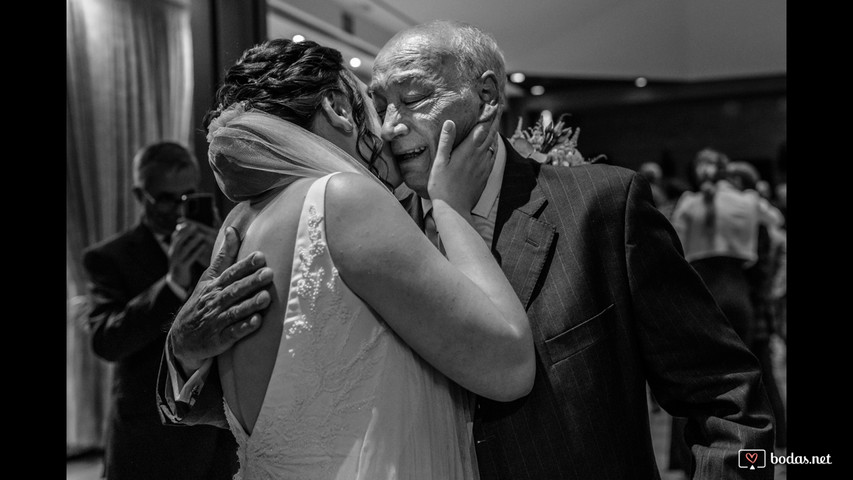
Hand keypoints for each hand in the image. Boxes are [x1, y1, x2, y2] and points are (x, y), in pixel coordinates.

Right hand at [167, 221, 215, 288]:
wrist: (177, 280)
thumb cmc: (182, 263)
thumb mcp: (181, 252)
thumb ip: (183, 241)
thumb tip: (185, 227)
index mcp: (173, 249)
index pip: (175, 235)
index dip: (182, 229)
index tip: (190, 223)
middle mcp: (173, 254)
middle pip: (178, 240)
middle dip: (186, 232)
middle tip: (195, 226)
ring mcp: (176, 261)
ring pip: (183, 249)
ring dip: (192, 241)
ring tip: (201, 235)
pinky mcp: (182, 268)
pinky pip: (189, 259)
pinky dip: (196, 252)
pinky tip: (203, 247)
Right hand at [169, 227, 273, 373]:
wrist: (182, 338)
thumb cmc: (202, 302)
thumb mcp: (209, 278)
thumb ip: (225, 256)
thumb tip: (232, 229)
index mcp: (214, 286)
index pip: (230, 273)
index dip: (245, 265)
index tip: (260, 256)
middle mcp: (215, 302)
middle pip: (234, 290)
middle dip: (251, 282)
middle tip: (269, 273)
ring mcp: (216, 321)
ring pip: (235, 311)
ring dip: (250, 304)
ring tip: (266, 297)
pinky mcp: (219, 339)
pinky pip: (233, 333)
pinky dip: (244, 328)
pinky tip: (257, 322)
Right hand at [427, 109, 499, 213]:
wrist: (454, 209)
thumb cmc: (442, 185)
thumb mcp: (439, 162)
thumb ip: (446, 141)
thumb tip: (450, 122)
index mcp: (468, 150)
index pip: (482, 128)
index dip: (488, 115)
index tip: (493, 105)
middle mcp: (480, 156)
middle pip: (490, 134)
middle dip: (494, 121)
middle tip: (499, 109)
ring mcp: (484, 166)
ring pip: (493, 145)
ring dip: (494, 133)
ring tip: (495, 123)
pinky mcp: (485, 175)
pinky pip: (493, 157)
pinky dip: (494, 147)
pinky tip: (492, 146)